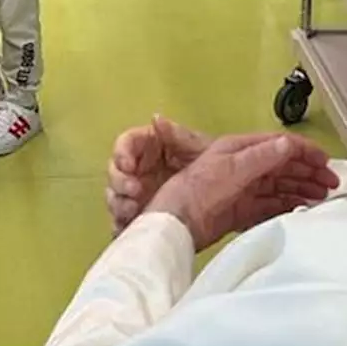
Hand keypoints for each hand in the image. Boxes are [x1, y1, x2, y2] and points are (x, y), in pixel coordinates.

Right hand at [107, 116, 210, 233]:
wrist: (231, 196)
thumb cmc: (213, 166)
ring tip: (133, 212)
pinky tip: (131, 226)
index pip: (126, 144)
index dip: (122, 153)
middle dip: (120, 182)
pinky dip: (124, 224)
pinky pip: (123, 221)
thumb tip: (156, 118)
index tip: (128, 165)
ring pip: (115, 197)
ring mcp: (137, 194)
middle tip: (134, 192)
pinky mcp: (141, 216)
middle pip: (116, 172)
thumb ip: (177, 134)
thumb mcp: (199, 148)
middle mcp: (138, 170)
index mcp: (149, 147)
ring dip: (119, 204)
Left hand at [145, 133, 340, 251]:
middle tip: (330, 186)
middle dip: (308, 173)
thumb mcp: (231, 168)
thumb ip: (261, 157)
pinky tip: (301, 210)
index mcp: (240, 149)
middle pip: (283, 166)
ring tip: (321, 198)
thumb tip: (289, 144)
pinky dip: (287, 206)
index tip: (326, 164)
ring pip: (279, 187)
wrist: (175, 222)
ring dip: (301, 189)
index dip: (305, 152)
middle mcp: (244, 167)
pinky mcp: (241, 212)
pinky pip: (270, 206)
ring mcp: (243, 190)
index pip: (279, 145)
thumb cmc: (199, 189)